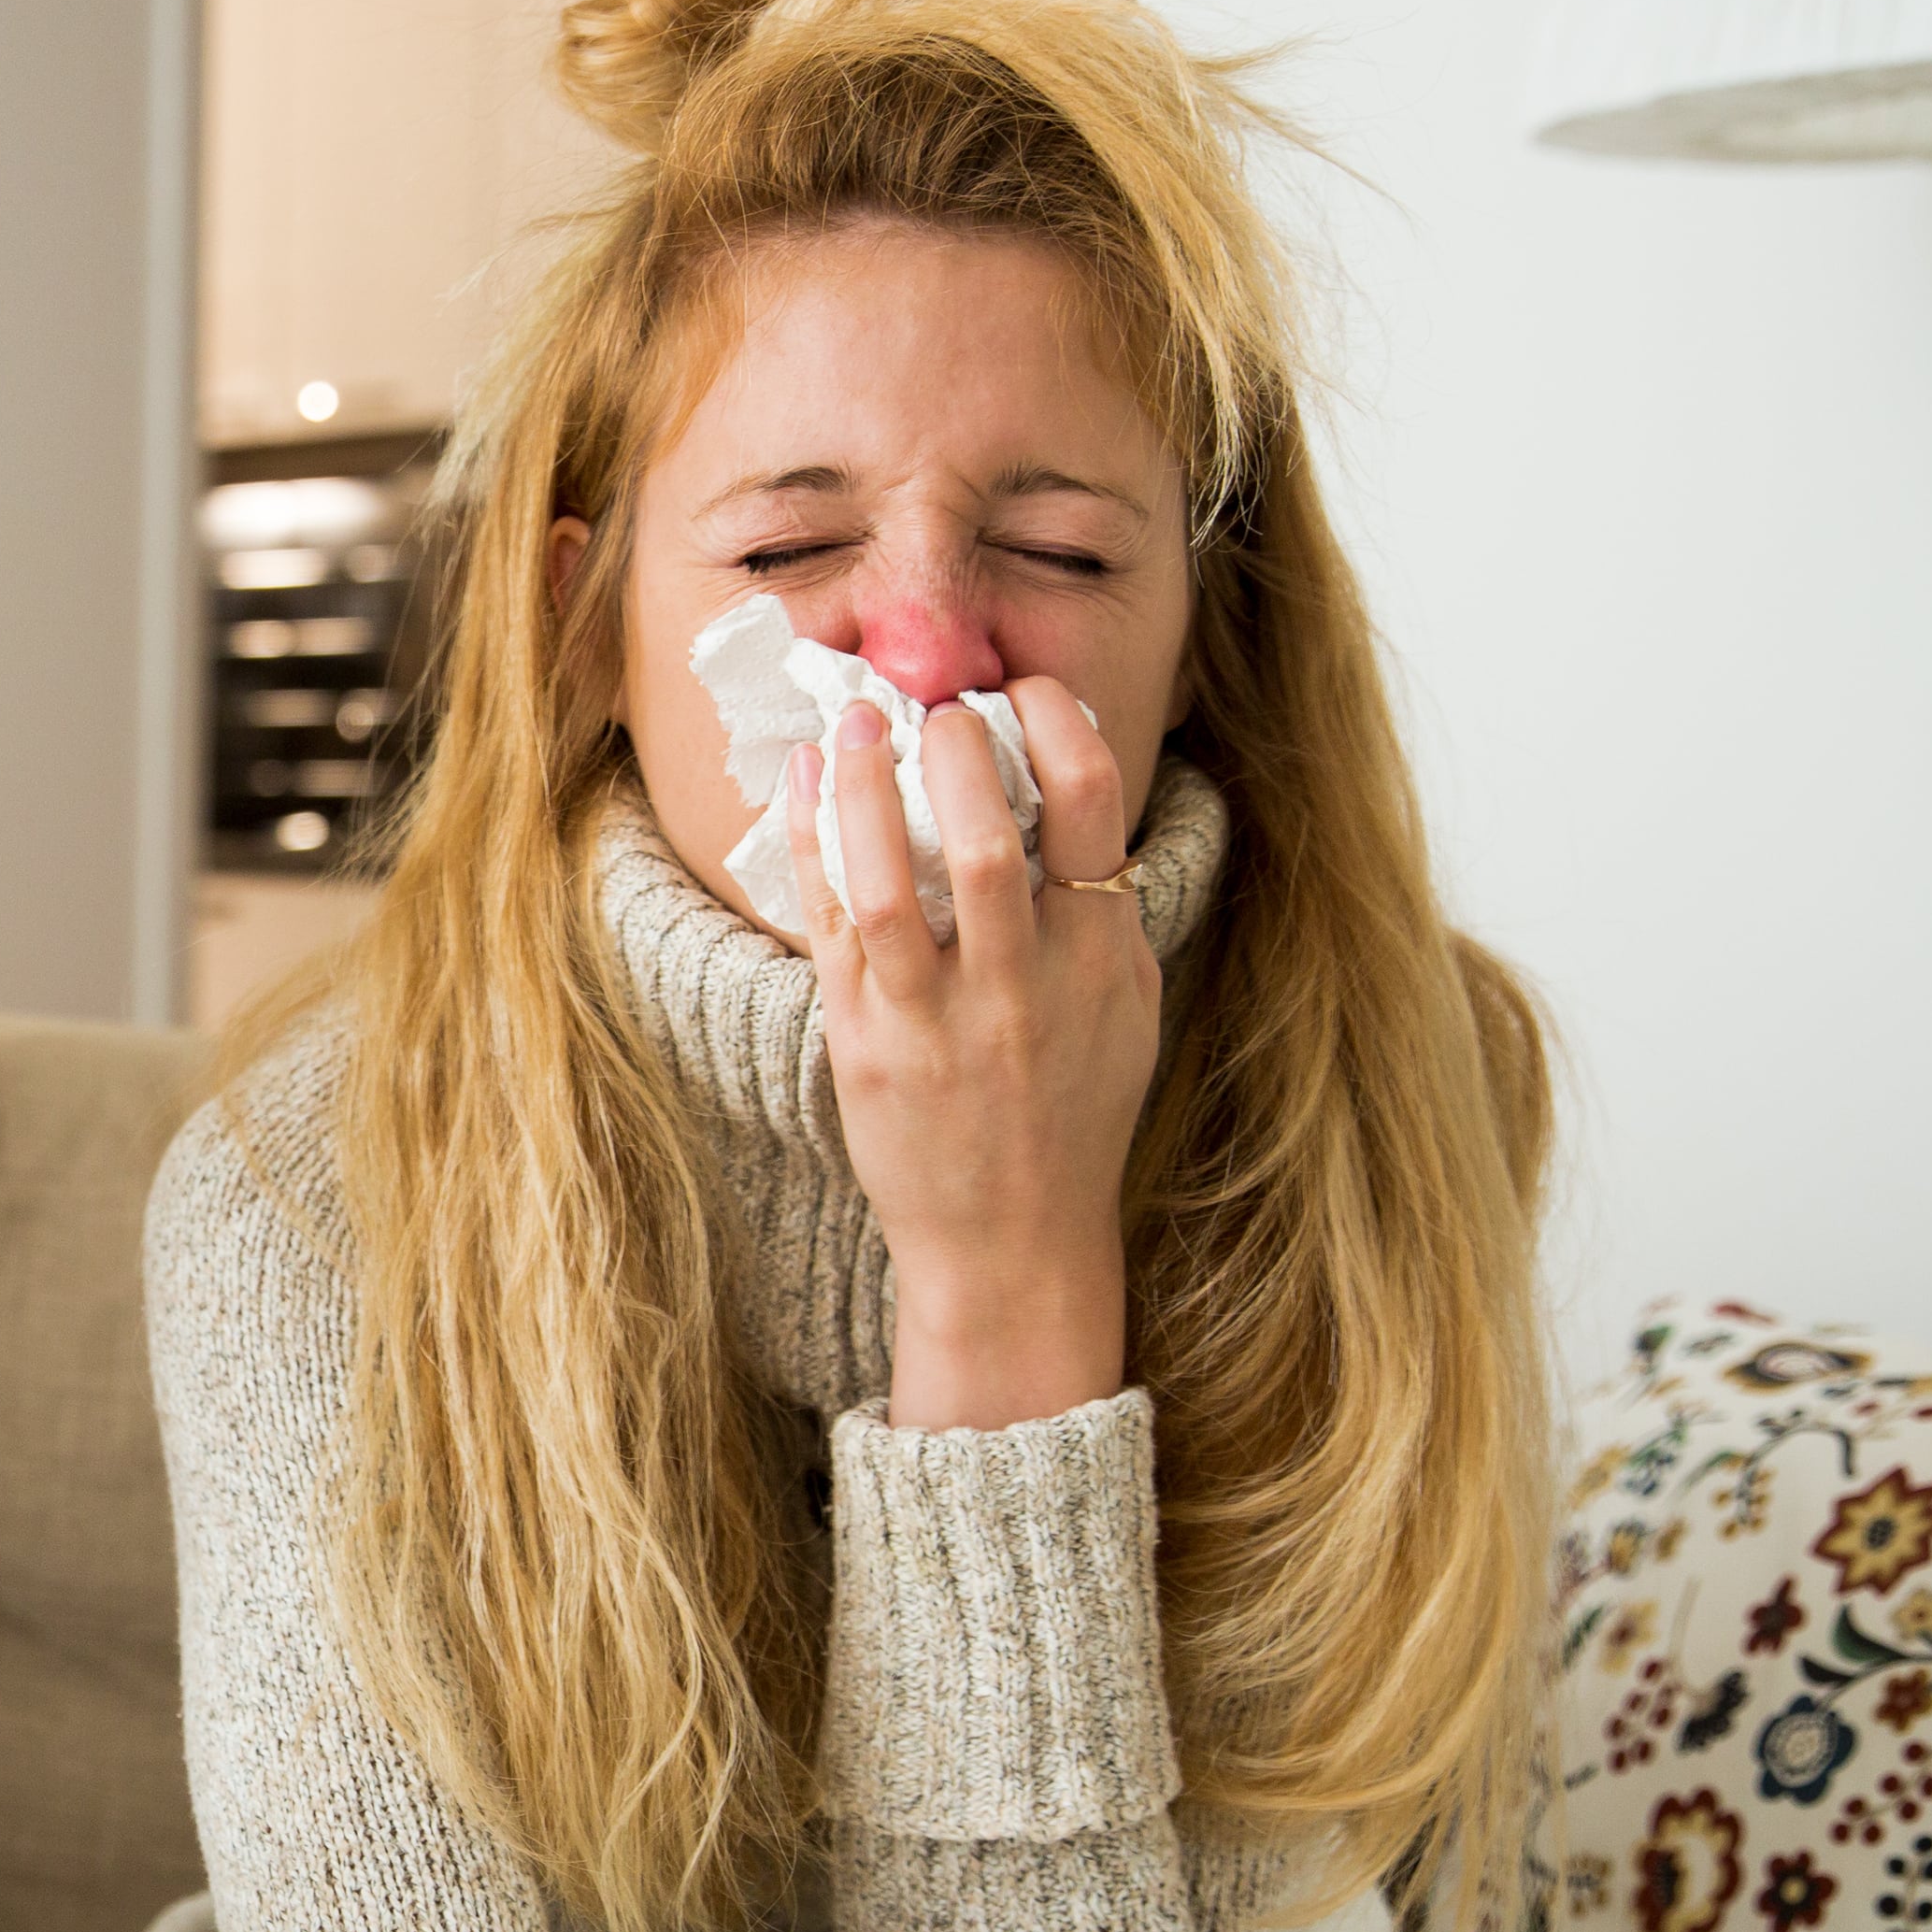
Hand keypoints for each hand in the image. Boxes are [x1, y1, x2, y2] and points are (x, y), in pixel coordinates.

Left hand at [777, 679, 1156, 1431]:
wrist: (1012, 1243)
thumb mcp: (1123, 1007)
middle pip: (987, 834)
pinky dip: (814, 842)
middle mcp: (1020, 985)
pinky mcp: (864, 1041)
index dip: (1059, 726)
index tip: (1026, 688)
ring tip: (856, 724)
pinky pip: (830, 923)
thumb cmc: (1071, 1114)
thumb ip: (1103, 909)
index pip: (1092, 809)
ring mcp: (935, 1017)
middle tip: (937, 705)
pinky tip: (808, 783)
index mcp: (1099, 959)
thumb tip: (1070, 794)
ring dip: (867, 784)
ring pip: (891, 877)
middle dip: (957, 746)